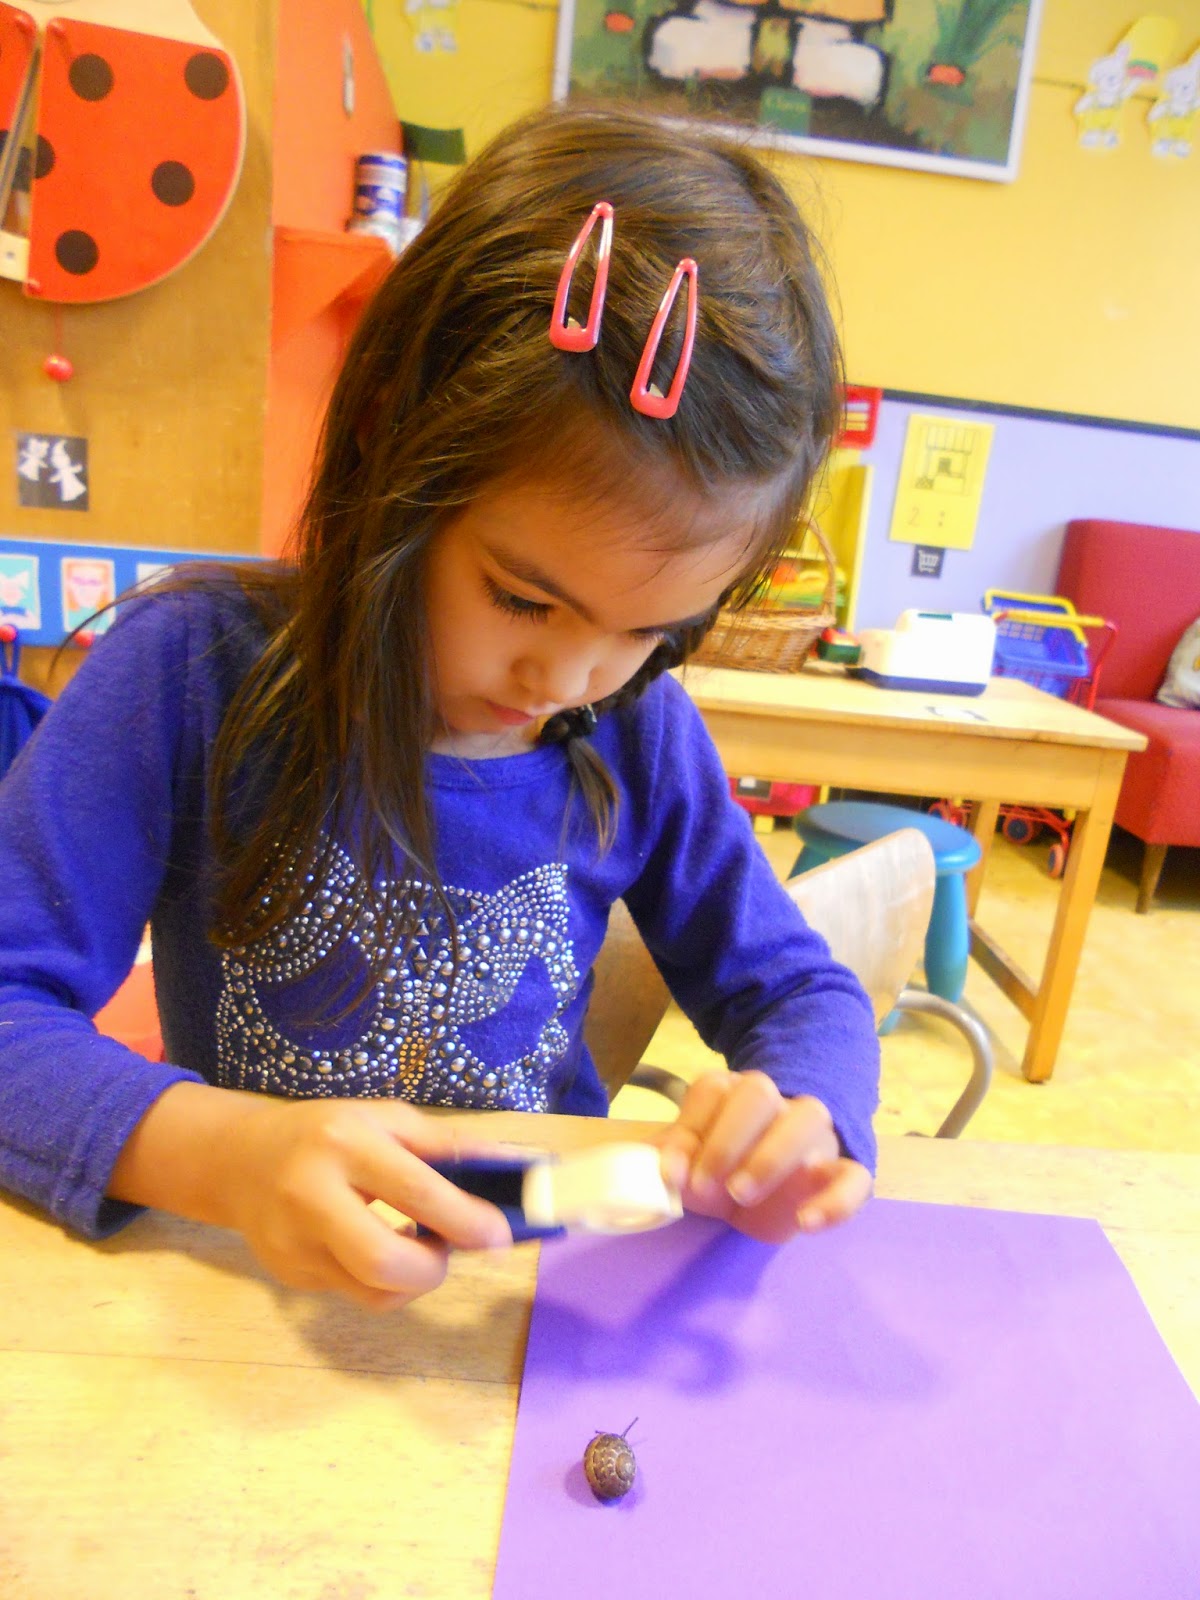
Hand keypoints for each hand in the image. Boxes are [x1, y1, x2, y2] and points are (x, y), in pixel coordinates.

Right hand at [216, 1096, 515, 1308]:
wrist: (240, 1161)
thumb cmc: (327, 1131)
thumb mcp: (384, 1119)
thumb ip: (446, 1145)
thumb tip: (514, 1167)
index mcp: (344, 1143)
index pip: (416, 1192)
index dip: (466, 1221)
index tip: (500, 1236)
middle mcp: (312, 1195)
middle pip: (384, 1262)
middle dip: (433, 1269)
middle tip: (447, 1249)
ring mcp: (294, 1244)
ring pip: (373, 1293)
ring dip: (412, 1281)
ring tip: (416, 1245)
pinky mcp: (289, 1277)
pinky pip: (354, 1294)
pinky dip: (381, 1280)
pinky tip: (377, 1246)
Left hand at [655, 1069, 871, 1245]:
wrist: (763, 1195)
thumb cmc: (719, 1170)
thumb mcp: (690, 1165)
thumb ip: (674, 1160)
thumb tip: (667, 1170)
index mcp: (732, 1092)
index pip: (713, 1088)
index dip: (689, 1127)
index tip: (672, 1173)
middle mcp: (775, 1102)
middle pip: (758, 1092)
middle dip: (727, 1138)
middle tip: (705, 1185)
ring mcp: (813, 1133)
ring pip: (809, 1117)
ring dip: (772, 1156)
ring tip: (740, 1196)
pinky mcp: (842, 1171)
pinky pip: (854, 1175)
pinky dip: (835, 1200)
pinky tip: (806, 1223)